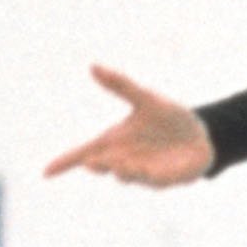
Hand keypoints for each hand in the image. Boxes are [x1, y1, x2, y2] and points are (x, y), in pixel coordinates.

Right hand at [44, 65, 211, 186]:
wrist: (200, 135)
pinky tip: (147, 169)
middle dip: (98, 165)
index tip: (45, 172)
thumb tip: (93, 66)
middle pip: (102, 166)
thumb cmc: (168, 119)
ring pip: (127, 175)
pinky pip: (154, 181)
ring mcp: (143, 172)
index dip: (64, 162)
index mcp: (114, 141)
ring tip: (121, 164)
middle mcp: (123, 159)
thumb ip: (121, 85)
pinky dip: (149, 176)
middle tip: (92, 161)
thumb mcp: (146, 99)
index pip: (83, 153)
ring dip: (123, 170)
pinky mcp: (164, 179)